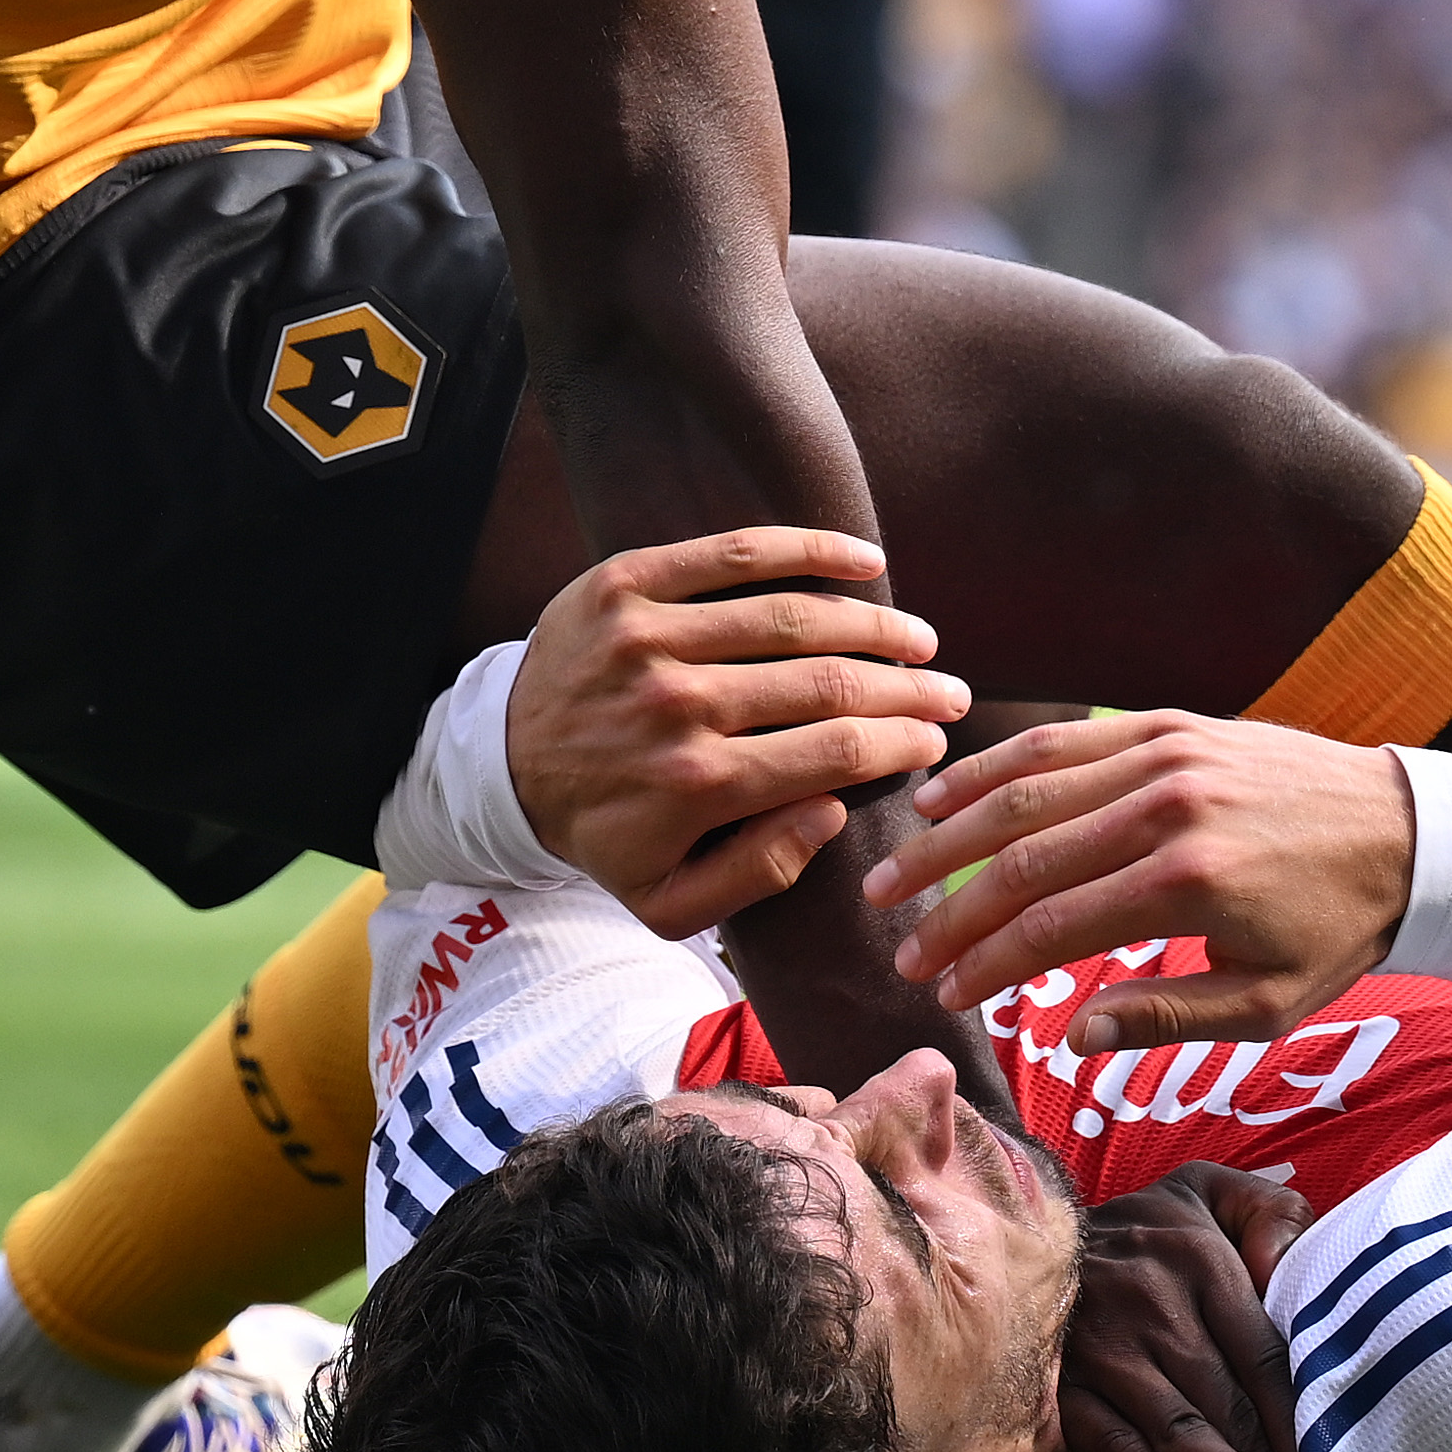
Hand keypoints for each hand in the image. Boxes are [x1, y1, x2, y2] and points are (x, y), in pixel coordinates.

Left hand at [503, 527, 970, 935]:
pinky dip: (809, 549)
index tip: (937, 739)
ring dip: (874, 623)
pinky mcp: (628, 582)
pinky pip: (735, 552)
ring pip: (793, 617)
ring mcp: (651, 636)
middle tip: (950, 691)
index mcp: (697, 786)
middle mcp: (678, 706)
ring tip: (919, 637)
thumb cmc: (604, 833)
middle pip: (829, 683)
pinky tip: (864, 559)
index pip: (835, 753)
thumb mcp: (669, 902)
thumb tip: (830, 812)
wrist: (502, 763)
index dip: (902, 742)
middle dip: (907, 687)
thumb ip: (760, 874)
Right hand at [865, 709, 1414, 1035]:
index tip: (942, 993)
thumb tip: (1066, 1036)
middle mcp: (1165, 810)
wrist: (1406, 831)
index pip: (1050, 930)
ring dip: (950, 836)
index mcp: (1186, 886)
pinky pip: (1063, 744)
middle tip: (902, 949)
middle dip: (949, 911)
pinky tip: (945, 797)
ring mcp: (1164, 756)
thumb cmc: (1336, 929)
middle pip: (1021, 860)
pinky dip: (996, 768)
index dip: (984, 967)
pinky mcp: (1169, 724)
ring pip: (1026, 791)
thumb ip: (1163, 1019)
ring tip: (894, 876)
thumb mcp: (1266, 1005)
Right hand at [1059, 1164, 1311, 1451]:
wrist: (1041, 1229)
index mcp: (1196, 1259)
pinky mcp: (1066, 1387)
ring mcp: (1103, 1350)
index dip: (1295, 1412)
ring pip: (1174, 1428)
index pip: (1259, 1349)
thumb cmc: (1155, 1226)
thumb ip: (1272, 1215)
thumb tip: (1291, 1266)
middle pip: (1221, 1397)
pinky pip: (1114, 1446)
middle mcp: (1149, 1305)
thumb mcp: (1214, 1193)